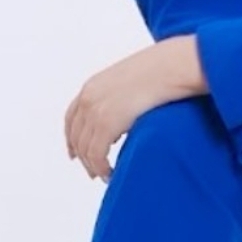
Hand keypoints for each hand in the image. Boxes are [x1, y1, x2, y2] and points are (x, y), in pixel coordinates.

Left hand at [64, 47, 170, 181]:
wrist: (171, 66)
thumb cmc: (161, 71)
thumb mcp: (130, 80)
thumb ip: (120, 95)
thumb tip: (126, 112)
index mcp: (91, 86)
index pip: (71, 118)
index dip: (70, 139)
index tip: (74, 153)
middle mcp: (88, 99)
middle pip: (76, 137)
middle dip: (83, 157)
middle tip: (93, 172)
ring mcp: (96, 111)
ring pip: (85, 149)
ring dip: (94, 166)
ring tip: (105, 175)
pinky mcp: (107, 123)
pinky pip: (97, 154)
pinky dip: (102, 168)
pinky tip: (110, 173)